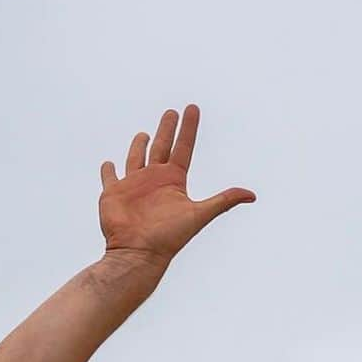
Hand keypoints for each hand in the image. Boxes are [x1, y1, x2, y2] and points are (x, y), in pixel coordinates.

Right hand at [97, 105, 255, 266]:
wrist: (139, 253)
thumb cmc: (169, 237)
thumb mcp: (200, 214)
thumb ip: (224, 201)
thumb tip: (253, 195)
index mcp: (174, 180)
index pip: (183, 147)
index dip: (189, 128)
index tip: (192, 108)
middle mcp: (155, 179)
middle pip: (162, 147)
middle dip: (167, 129)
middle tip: (172, 112)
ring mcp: (133, 185)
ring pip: (136, 158)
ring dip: (139, 146)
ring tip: (144, 134)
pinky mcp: (112, 193)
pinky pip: (109, 177)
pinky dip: (108, 170)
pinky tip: (109, 163)